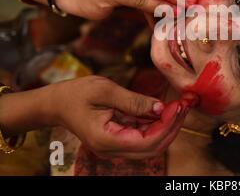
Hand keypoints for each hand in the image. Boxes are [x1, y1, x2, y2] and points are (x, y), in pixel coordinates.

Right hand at [49, 76, 195, 158]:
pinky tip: (164, 109)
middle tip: (184, 105)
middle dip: (171, 127)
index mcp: (106, 140)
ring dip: (166, 126)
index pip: (147, 141)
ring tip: (178, 105)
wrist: (55, 104)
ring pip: (150, 144)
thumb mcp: (104, 90)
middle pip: (153, 147)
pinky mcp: (118, 140)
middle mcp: (112, 149)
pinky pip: (142, 137)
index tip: (178, 106)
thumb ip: (134, 101)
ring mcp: (115, 147)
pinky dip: (156, 124)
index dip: (167, 125)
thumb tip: (160, 107)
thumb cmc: (75, 94)